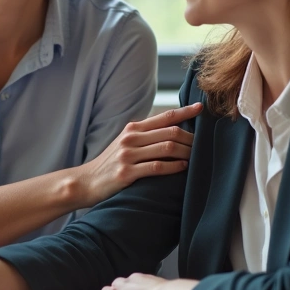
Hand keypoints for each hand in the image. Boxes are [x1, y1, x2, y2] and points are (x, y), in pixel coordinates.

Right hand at [74, 103, 200, 205]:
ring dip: (186, 153)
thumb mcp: (125, 143)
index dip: (185, 112)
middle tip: (204, 145)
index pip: (165, 117)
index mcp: (132, 128)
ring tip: (197, 158)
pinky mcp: (127, 173)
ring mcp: (128, 155)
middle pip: (170, 132)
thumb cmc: (110, 163)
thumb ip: (145, 135)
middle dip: (191, 138)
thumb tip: (172, 130)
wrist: (85, 181)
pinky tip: (183, 168)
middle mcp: (131, 138)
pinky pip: (157, 167)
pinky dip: (174, 167)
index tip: (201, 108)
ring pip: (167, 148)